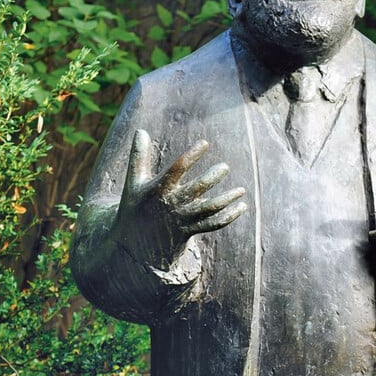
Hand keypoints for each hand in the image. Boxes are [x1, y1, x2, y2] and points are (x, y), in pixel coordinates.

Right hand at [114, 129, 246, 257]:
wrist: (134, 245)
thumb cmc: (135, 207)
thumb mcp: (133, 183)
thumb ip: (138, 157)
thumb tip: (140, 130)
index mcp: (158, 190)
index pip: (177, 169)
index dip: (192, 155)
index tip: (205, 143)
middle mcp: (171, 205)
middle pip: (196, 189)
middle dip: (212, 178)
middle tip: (225, 167)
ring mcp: (182, 220)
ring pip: (209, 209)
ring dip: (227, 200)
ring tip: (242, 190)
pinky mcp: (190, 231)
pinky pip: (213, 224)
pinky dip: (229, 217)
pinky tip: (242, 206)